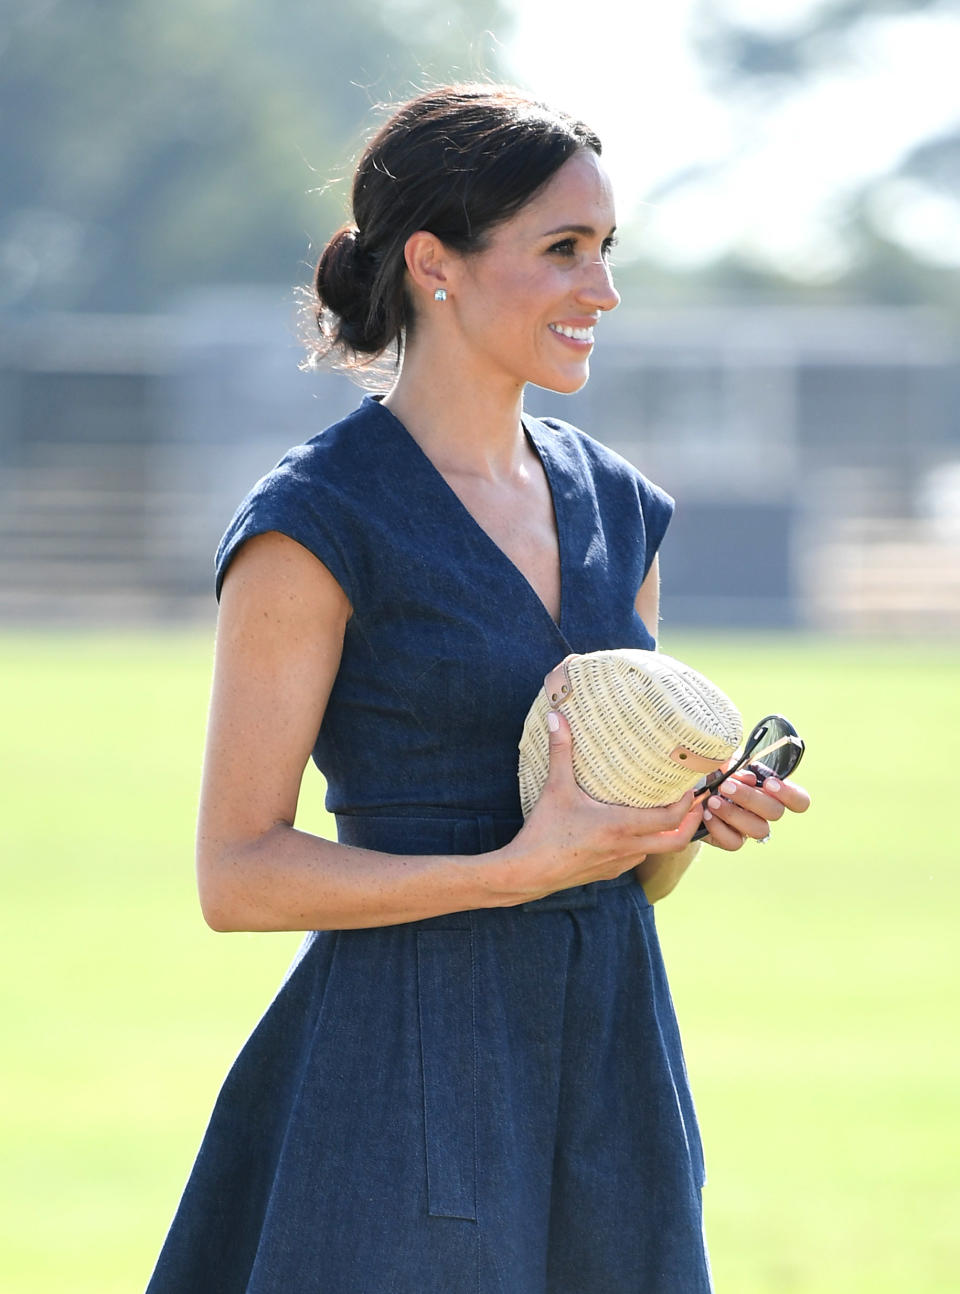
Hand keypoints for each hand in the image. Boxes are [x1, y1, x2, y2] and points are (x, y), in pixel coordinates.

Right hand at [504, 711, 702, 900]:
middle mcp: (626, 848)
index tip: (692, 786)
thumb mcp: (554, 788)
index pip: (670, 818)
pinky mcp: (607, 873)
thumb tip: (558, 717)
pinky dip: (644, 844)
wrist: (526, 874)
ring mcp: (619, 864)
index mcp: (620, 826)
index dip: (687, 803)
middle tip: (696, 802)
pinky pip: (636, 858)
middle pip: (677, 841)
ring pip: (657, 850)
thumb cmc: (543, 832)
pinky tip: (632, 830)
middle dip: (691, 822)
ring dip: (668, 834)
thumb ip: (561, 752)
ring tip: (667, 811)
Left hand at [699, 768, 810, 850]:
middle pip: (775, 812)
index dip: (790, 794)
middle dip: (750, 798)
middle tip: (727, 785)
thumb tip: (741, 770)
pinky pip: (734, 842)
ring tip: (713, 800)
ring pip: (758, 829)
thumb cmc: (713, 771)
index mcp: (771, 790)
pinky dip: (719, 827)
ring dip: (734, 813)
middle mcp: (765, 811)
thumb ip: (735, 761)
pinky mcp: (731, 840)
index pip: (799, 800)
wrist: (690, 790)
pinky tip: (706, 813)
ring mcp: (749, 828)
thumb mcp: (724, 760)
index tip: (769, 783)